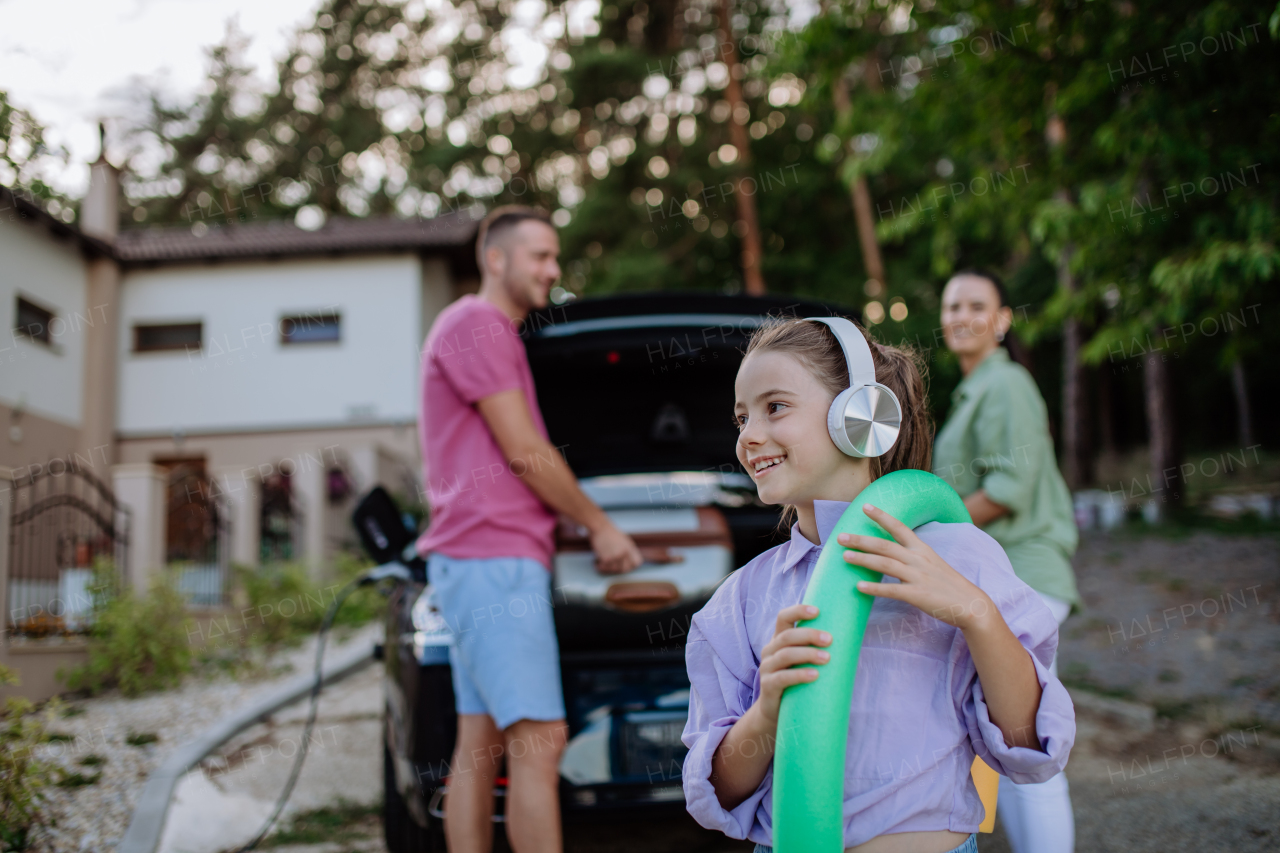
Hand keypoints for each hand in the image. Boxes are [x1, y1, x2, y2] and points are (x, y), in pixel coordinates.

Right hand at [589, 521, 642, 573]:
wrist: (600, 527)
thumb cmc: (610, 532)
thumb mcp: (624, 539)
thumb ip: (628, 549)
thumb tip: (630, 559)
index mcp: (630, 548)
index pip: (637, 562)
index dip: (632, 565)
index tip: (626, 565)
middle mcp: (624, 553)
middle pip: (626, 568)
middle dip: (620, 569)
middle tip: (613, 566)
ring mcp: (615, 556)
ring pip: (614, 569)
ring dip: (609, 568)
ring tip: (604, 563)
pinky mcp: (606, 558)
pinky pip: (604, 567)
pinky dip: (600, 566)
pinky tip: (597, 563)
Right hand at [755, 604, 831, 724]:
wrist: (776, 712)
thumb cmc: (797, 682)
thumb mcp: (803, 661)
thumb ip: (816, 649)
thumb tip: (851, 637)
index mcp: (778, 640)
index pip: (784, 618)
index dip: (798, 611)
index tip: (818, 611)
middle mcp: (770, 650)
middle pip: (787, 636)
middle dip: (809, 635)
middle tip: (830, 640)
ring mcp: (767, 668)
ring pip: (785, 654)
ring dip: (808, 654)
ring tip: (827, 658)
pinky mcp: (768, 686)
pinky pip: (782, 677)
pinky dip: (799, 675)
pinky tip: (814, 675)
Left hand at [838, 503, 993, 631]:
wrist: (971, 604)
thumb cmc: (948, 584)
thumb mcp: (932, 562)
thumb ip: (912, 556)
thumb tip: (891, 551)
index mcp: (922, 549)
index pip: (899, 527)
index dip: (882, 516)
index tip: (865, 506)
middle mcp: (918, 560)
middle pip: (885, 545)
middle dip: (861, 540)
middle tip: (840, 536)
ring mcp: (918, 577)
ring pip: (886, 565)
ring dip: (863, 560)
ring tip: (844, 557)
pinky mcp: (918, 595)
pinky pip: (893, 591)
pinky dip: (875, 588)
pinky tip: (859, 587)